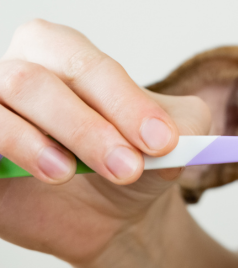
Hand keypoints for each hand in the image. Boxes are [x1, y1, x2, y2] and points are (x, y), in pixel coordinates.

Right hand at [0, 20, 232, 267]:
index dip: (123, 101)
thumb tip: (171, 134)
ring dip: (37, 143)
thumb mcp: (176, 137)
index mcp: (62, 53)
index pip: (85, 64)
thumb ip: (182, 126)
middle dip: (86, 127)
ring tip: (70, 173)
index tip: (163, 141)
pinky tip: (43, 175)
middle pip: (33, 82)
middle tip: (129, 168)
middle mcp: (16, 74)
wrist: (113, 210)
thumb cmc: (134, 155)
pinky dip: (8, 154)